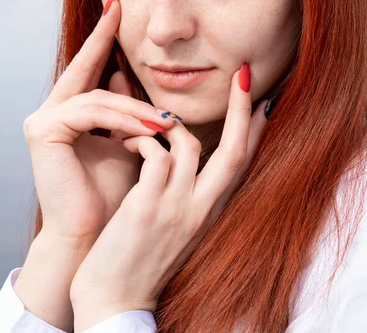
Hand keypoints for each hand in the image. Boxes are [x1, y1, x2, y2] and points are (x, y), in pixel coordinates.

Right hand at [22, 0, 175, 246]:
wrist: (94, 237)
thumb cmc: (115, 193)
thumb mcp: (127, 143)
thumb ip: (125, 111)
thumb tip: (123, 74)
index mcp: (71, 112)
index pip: (89, 67)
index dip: (102, 38)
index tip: (116, 7)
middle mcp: (52, 110)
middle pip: (85, 68)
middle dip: (103, 37)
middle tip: (118, 7)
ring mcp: (43, 119)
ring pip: (98, 96)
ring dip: (137, 108)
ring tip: (167, 122)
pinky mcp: (42, 130)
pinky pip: (91, 112)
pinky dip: (124, 119)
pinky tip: (151, 129)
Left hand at [70, 65, 268, 330]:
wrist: (114, 302)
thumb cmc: (138, 257)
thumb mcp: (170, 221)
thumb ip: (178, 187)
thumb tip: (173, 149)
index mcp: (208, 211)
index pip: (241, 164)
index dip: (255, 131)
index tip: (263, 102)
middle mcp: (200, 209)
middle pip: (234, 151)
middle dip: (242, 110)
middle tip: (243, 76)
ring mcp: (175, 208)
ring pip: (187, 144)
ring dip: (165, 124)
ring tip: (140, 125)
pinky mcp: (146, 209)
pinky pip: (154, 155)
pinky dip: (142, 139)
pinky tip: (127, 140)